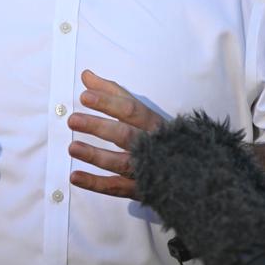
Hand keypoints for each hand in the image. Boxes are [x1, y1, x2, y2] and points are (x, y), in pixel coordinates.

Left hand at [68, 69, 164, 198]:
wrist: (192, 171)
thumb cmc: (160, 135)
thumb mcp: (141, 111)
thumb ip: (113, 92)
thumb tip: (86, 75)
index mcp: (153, 123)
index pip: (130, 109)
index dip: (107, 102)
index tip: (85, 96)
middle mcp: (150, 145)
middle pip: (124, 134)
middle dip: (98, 127)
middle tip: (73, 120)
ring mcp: (145, 168)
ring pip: (120, 162)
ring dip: (95, 155)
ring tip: (72, 147)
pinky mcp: (139, 189)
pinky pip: (116, 187)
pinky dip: (95, 183)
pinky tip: (75, 176)